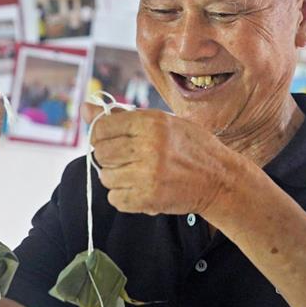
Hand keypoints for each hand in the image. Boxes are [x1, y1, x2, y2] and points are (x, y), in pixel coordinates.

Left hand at [83, 104, 234, 216]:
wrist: (220, 179)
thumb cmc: (189, 146)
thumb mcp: (161, 121)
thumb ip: (121, 116)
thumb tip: (85, 108)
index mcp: (150, 122)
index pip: (101, 128)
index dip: (101, 135)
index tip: (111, 140)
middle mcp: (148, 146)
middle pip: (101, 153)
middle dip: (109, 157)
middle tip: (128, 158)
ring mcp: (148, 174)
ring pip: (106, 177)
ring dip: (116, 177)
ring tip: (137, 173)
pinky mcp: (149, 198)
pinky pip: (115, 198)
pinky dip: (124, 196)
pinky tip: (141, 188)